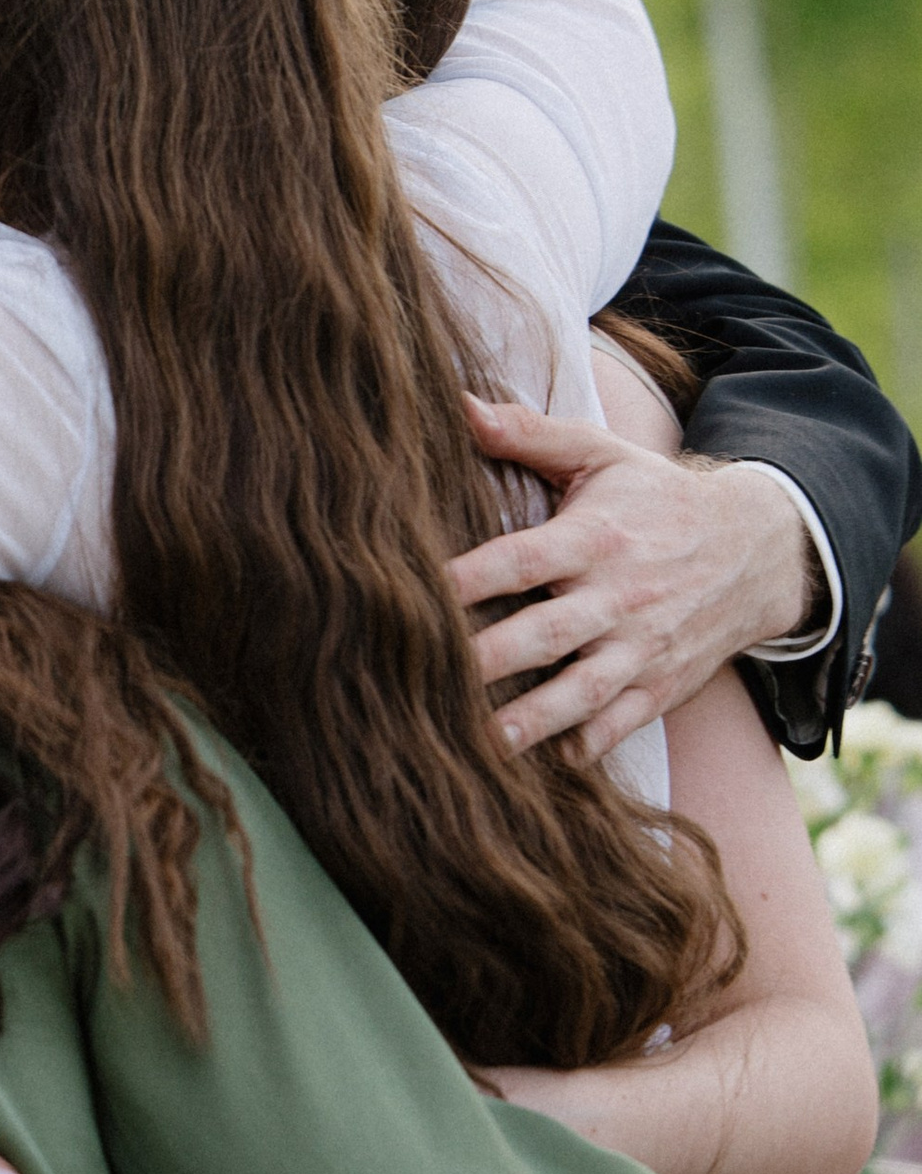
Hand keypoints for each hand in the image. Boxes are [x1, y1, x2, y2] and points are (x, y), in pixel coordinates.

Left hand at [451, 393, 819, 757]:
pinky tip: (543, 769)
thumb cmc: (656, 498)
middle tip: (429, 679)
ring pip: (582, 692)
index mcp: (594, 538)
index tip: (416, 593)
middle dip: (490, 659)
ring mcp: (641, 649)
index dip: (470, 577)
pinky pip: (621, 725)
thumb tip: (457, 404)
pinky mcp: (660, 687)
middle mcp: (618, 598)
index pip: (521, 559)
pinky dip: (587, 747)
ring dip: (533, 721)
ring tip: (482, 746)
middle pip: (546, 633)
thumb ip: (529, 434)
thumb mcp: (601, 454)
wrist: (756, 549)